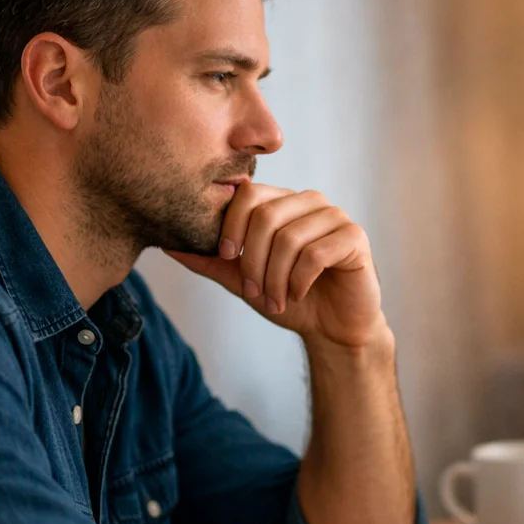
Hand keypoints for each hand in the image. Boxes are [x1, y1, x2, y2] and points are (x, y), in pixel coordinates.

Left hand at [165, 184, 387, 349]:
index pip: (249, 195)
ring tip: (276, 300)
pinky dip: (299, 281)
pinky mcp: (354, 239)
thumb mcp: (243, 280)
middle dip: (253, 260)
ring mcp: (335, 218)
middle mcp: (310, 202)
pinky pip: (317, 253)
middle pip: (267, 215)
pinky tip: (298, 295)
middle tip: (253, 291)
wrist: (332, 328)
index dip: (232, 225)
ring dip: (276, 277)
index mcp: (283, 203)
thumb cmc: (290, 298)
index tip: (226, 257)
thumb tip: (168, 244)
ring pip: (290, 238)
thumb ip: (212, 260)